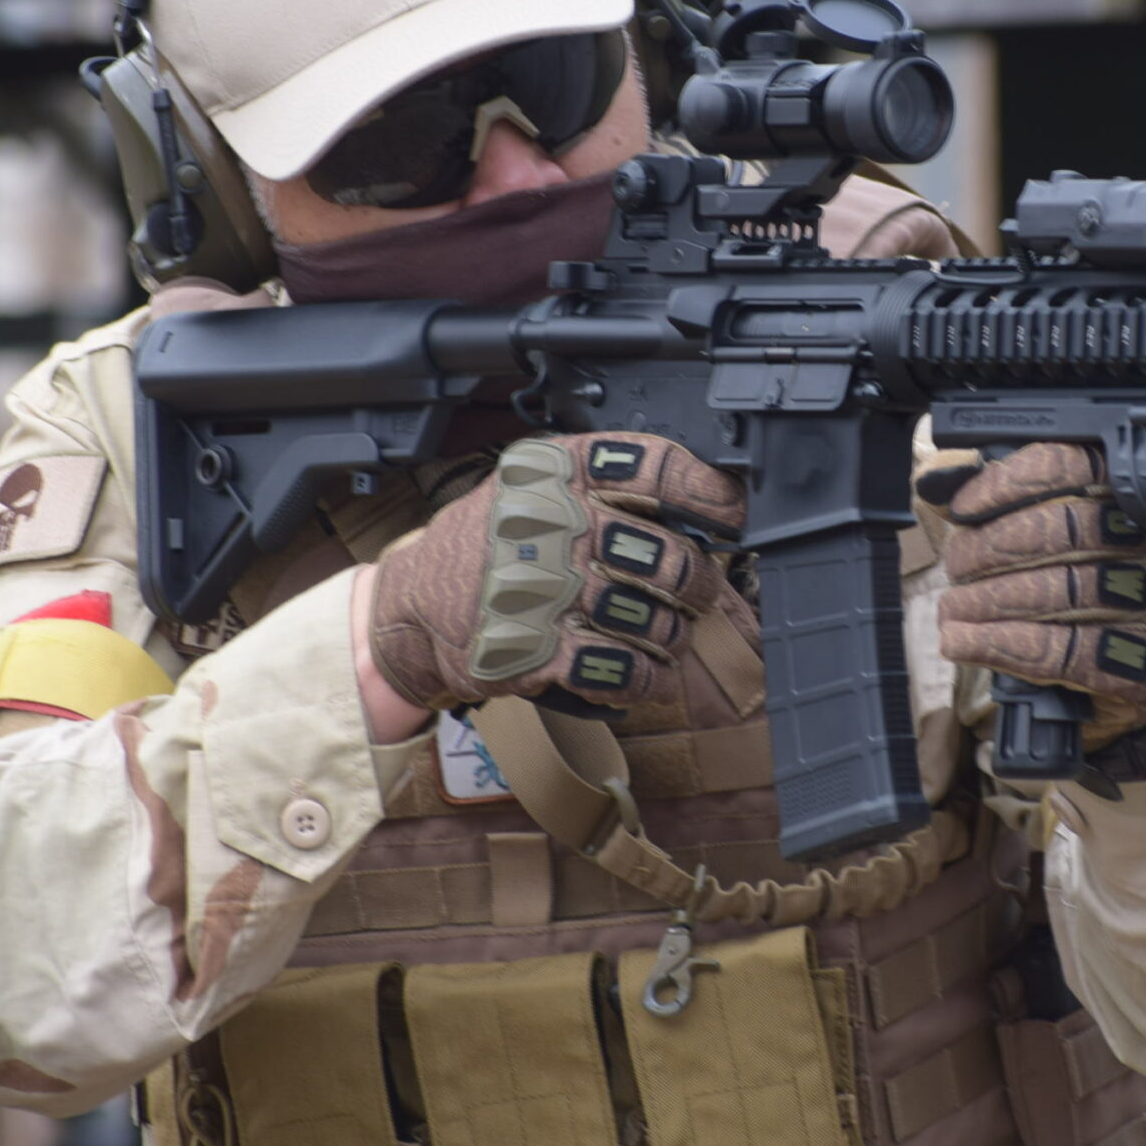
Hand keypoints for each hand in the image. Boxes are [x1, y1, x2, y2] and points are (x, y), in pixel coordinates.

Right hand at [366, 434, 748, 712]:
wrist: (409, 609)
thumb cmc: (487, 543)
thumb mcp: (531, 484)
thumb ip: (602, 485)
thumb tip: (698, 503)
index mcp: (558, 473)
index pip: (654, 467)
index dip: (709, 492)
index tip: (735, 512)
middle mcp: (555, 525)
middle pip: (668, 557)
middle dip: (697, 583)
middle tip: (698, 591)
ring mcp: (547, 590)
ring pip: (654, 619)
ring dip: (671, 636)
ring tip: (665, 635)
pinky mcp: (538, 651)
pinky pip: (622, 669)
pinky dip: (646, 679)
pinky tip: (646, 675)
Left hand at [921, 444, 1145, 749]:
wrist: (1130, 673)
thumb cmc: (1075, 592)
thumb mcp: (1037, 538)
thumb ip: (990, 503)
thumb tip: (934, 478)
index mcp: (1124, 497)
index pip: (1071, 467)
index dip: (1008, 483)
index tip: (963, 508)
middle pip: (1062, 530)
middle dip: (991, 548)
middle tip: (956, 568)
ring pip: (1060, 592)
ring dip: (990, 602)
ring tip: (953, 611)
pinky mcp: (1145, 664)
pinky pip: (1065, 652)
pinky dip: (1004, 646)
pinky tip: (966, 644)